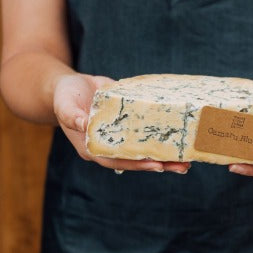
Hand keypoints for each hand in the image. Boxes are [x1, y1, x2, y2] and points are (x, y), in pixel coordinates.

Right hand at [53, 74, 190, 173]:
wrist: (73, 85)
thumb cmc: (65, 96)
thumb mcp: (65, 103)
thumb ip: (71, 115)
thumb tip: (83, 123)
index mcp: (93, 147)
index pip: (117, 160)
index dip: (136, 164)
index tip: (156, 165)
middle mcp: (110, 146)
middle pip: (136, 160)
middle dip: (160, 163)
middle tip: (183, 166)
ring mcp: (121, 136)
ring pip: (145, 149)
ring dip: (166, 155)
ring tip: (188, 158)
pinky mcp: (130, 124)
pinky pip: (147, 132)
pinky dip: (163, 135)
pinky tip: (180, 136)